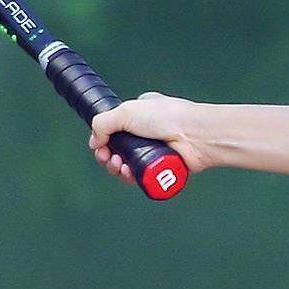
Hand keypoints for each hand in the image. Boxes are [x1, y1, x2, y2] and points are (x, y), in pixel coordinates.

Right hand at [87, 92, 209, 185]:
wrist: (194, 135)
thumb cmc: (168, 117)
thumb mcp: (126, 111)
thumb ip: (102, 123)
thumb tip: (94, 142)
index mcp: (139, 114)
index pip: (114, 130)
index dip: (103, 140)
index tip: (99, 146)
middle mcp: (146, 133)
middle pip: (117, 150)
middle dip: (108, 157)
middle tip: (108, 158)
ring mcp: (154, 151)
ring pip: (127, 166)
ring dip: (117, 168)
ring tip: (119, 166)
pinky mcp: (160, 168)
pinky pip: (140, 177)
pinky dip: (130, 177)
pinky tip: (128, 173)